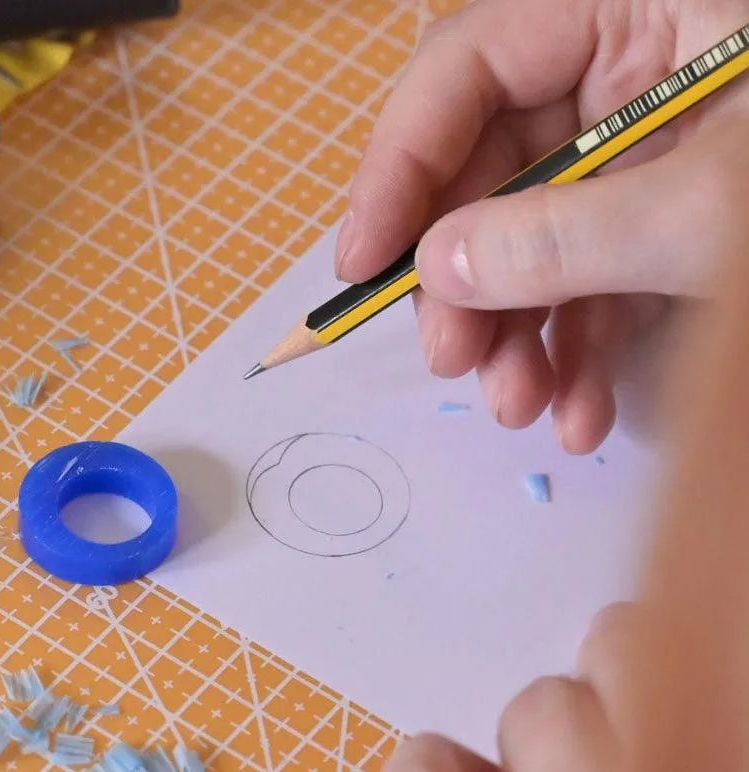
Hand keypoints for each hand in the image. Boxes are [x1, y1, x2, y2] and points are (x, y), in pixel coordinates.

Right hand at [338, 0, 748, 451]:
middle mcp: (630, 56)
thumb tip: (439, 266)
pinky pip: (603, 266)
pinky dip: (588, 341)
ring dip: (525, 334)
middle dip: (472, 283)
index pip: (463, 69)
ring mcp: (655, 135)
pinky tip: (581, 406)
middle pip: (494, 168)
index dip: (397, 170)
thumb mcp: (716, 204)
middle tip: (453, 363)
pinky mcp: (681, 202)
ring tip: (522, 410)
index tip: (362, 266)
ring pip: (543, 233)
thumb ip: (568, 231)